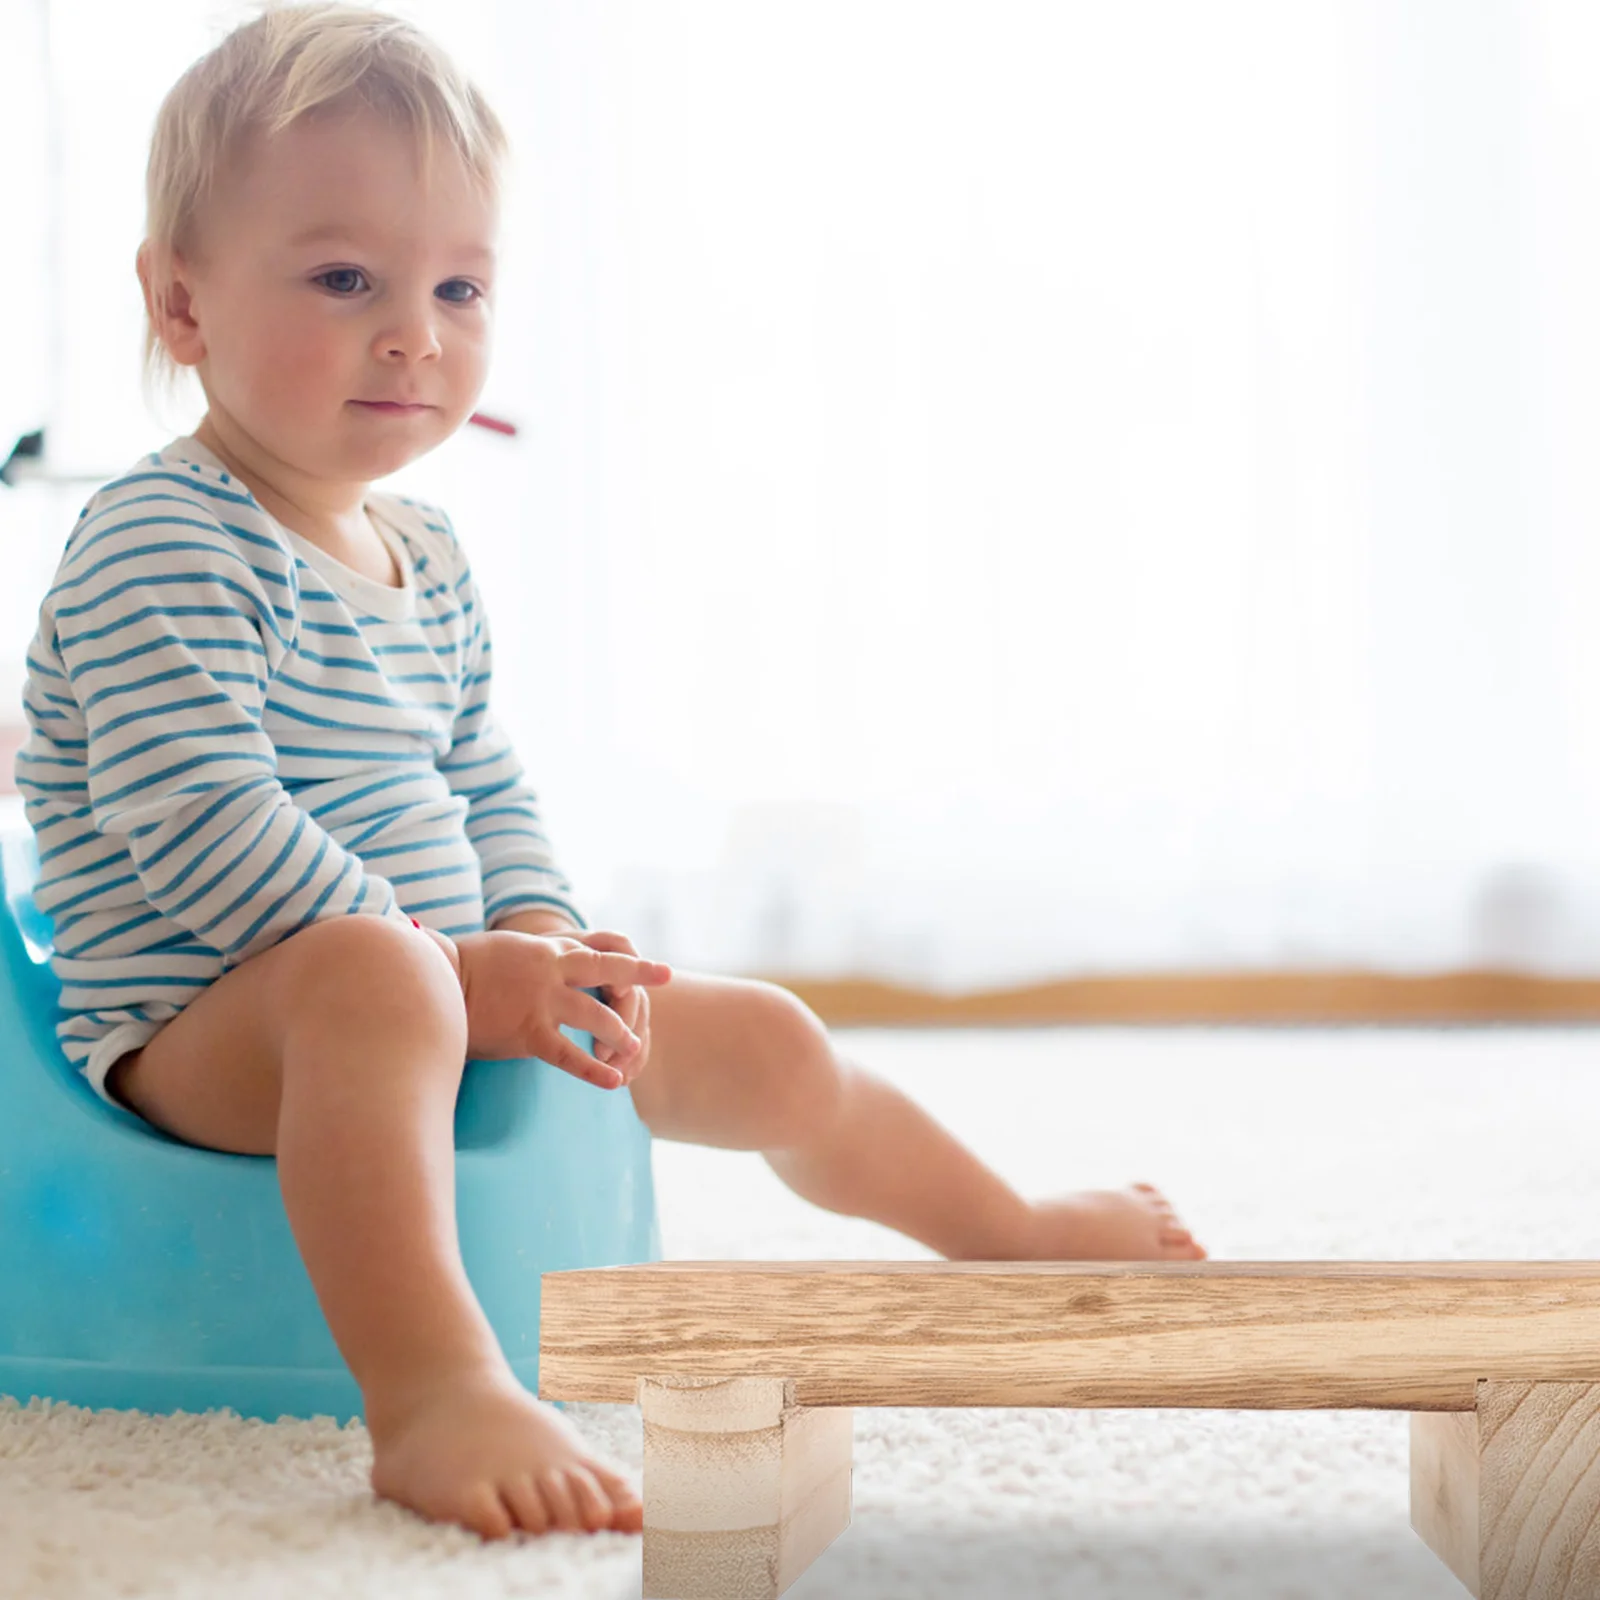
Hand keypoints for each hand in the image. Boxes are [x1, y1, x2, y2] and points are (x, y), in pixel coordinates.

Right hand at [452, 928, 671, 1088]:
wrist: (429, 982)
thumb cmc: (460, 968)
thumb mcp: (507, 950)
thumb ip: (533, 957)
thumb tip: (546, 962)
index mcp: (547, 949)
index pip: (596, 950)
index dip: (626, 957)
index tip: (651, 964)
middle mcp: (551, 969)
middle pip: (608, 968)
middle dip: (639, 973)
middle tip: (666, 975)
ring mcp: (542, 999)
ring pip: (596, 1015)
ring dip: (619, 1034)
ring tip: (633, 1048)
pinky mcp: (527, 1030)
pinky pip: (568, 1054)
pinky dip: (593, 1070)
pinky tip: (612, 1083)